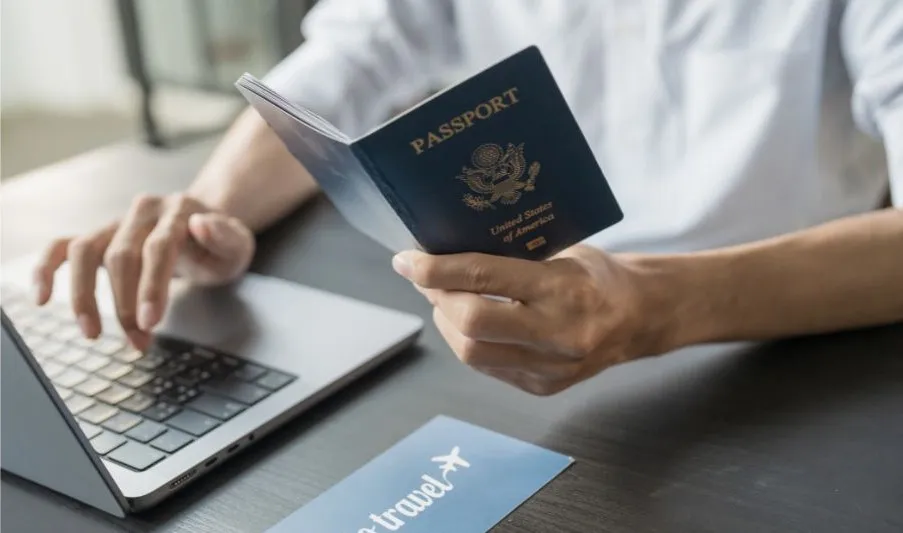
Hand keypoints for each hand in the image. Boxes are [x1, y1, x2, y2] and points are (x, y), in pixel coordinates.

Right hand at [34, 193, 254, 349]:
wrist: (204, 227)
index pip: (158, 247)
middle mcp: (142, 212)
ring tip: (92, 332)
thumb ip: (225, 237)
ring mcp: (116, 223)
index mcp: (179, 211)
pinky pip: (62, 248)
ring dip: (84, 295)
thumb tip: (202, 225)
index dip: (152, 285)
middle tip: (138, 340)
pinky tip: (41, 298)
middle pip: (122, 254)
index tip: (150, 322)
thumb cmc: (219, 244)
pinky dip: (46, 269)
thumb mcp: (238, 244)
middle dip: (126, 303)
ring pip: (85, 251)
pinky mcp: (98, 236)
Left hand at [392, 245, 668, 394]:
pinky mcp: (542, 388)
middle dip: (436, 298)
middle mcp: (556, 333)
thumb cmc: (598, 275)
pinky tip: (468, 324)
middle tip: (426, 278)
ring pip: (471, 353)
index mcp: (563, 288)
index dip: (435, 270)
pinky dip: (468, 342)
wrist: (642, 318)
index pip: (484, 278)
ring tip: (444, 299)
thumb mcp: (563, 251)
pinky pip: (487, 367)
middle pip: (470, 324)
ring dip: (446, 323)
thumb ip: (512, 257)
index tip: (406, 260)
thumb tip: (449, 251)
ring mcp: (549, 368)